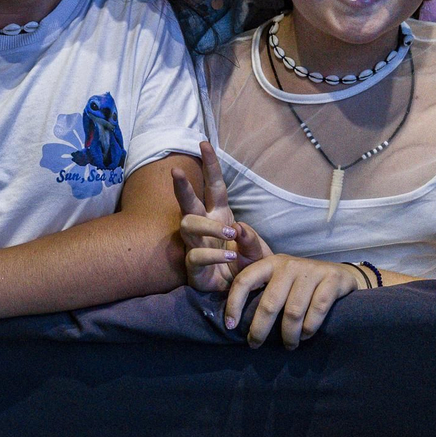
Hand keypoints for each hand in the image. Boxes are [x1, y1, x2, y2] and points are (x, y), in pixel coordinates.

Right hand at [173, 141, 268, 291]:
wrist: (242, 293)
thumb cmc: (247, 265)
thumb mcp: (258, 251)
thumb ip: (251, 240)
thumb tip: (239, 228)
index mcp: (220, 214)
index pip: (214, 186)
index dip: (210, 165)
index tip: (203, 143)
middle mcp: (204, 225)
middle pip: (189, 203)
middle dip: (182, 186)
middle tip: (177, 171)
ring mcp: (196, 244)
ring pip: (188, 225)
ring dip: (208, 227)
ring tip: (229, 234)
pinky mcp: (193, 266)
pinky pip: (196, 255)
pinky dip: (213, 253)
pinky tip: (228, 255)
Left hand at [223, 255, 363, 349]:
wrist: (341, 275)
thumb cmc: (302, 283)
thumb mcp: (280, 280)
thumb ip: (261, 292)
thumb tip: (234, 321)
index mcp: (270, 263)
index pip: (244, 281)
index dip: (234, 304)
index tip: (230, 326)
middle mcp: (288, 265)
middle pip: (269, 303)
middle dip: (260, 329)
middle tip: (255, 345)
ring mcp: (310, 271)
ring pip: (293, 312)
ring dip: (288, 334)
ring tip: (288, 345)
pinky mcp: (331, 280)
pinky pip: (316, 310)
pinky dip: (309, 328)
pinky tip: (306, 336)